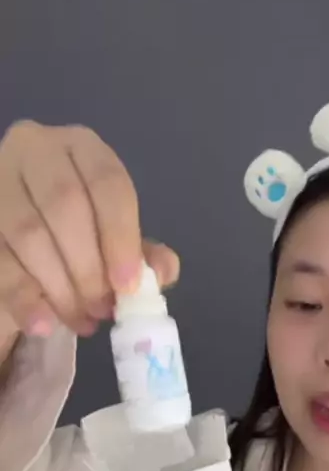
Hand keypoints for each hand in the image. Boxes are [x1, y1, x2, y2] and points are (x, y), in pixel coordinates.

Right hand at [0, 120, 179, 344]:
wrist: (22, 237)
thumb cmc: (79, 229)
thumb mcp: (113, 235)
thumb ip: (142, 253)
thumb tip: (163, 271)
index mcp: (81, 147)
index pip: (107, 182)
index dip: (120, 237)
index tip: (128, 285)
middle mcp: (35, 150)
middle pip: (64, 206)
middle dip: (88, 267)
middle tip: (103, 309)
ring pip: (27, 233)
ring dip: (59, 286)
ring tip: (81, 319)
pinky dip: (22, 296)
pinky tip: (42, 324)